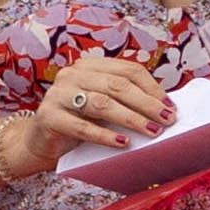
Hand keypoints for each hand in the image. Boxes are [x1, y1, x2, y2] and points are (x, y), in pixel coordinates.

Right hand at [27, 55, 169, 157]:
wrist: (40, 141)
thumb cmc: (79, 123)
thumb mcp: (103, 106)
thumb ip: (125, 100)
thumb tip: (165, 108)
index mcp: (88, 66)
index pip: (127, 70)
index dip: (152, 88)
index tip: (169, 106)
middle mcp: (71, 75)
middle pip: (117, 85)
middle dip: (146, 103)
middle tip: (167, 120)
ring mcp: (57, 94)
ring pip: (102, 103)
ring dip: (131, 118)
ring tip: (152, 131)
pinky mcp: (48, 117)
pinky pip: (82, 126)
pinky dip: (105, 135)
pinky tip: (123, 142)